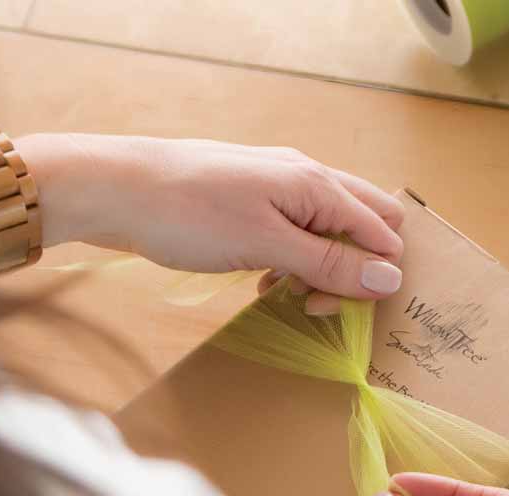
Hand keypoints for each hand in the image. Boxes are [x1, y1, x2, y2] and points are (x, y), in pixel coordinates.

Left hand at [19, 133, 404, 305]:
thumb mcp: (265, 244)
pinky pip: (290, 232)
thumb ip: (330, 262)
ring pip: (323, 230)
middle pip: (360, 224)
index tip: (325, 305)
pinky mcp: (246, 201)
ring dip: (316, 267)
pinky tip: (262, 281)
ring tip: (281, 292)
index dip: (369, 276)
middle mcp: (303, 177)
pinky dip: (288, 259)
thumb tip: (392, 277)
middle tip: (313, 300)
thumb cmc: (188, 213)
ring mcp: (273, 186)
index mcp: (316, 183)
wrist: (115, 189)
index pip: (381, 231)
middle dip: (352, 268)